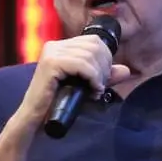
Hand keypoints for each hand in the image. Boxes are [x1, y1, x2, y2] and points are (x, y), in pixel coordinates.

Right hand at [13, 35, 131, 129]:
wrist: (35, 120)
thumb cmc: (57, 104)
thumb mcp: (85, 87)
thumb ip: (104, 77)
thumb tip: (126, 70)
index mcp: (60, 46)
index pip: (94, 41)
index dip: (105, 59)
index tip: (101, 80)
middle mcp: (54, 45)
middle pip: (94, 45)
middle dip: (103, 67)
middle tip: (99, 87)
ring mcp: (51, 53)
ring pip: (90, 55)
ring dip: (98, 75)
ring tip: (94, 91)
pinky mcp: (51, 63)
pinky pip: (82, 64)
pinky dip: (92, 78)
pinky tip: (92, 91)